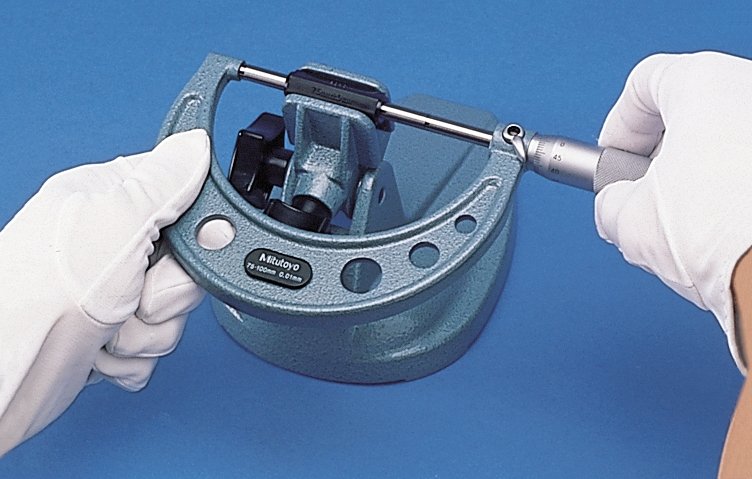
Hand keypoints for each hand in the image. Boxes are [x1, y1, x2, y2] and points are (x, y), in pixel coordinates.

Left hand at [0, 129, 210, 455]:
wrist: (13, 367)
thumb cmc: (43, 291)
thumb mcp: (118, 219)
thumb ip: (165, 182)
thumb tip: (195, 142)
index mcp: (107, 200)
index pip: (178, 195)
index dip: (193, 224)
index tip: (185, 244)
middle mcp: (109, 244)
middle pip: (185, 262)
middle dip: (170, 289)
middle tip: (137, 290)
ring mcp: (109, 291)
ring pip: (174, 309)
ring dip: (149, 327)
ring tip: (110, 324)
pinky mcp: (110, 333)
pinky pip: (154, 343)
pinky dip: (133, 354)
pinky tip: (102, 347)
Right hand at [596, 52, 751, 372]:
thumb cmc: (725, 235)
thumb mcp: (629, 219)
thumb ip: (611, 201)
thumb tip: (618, 208)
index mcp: (706, 82)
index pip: (645, 84)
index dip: (617, 125)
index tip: (612, 157)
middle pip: (693, 111)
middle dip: (662, 156)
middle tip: (644, 195)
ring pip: (732, 140)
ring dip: (703, 175)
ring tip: (687, 222)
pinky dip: (741, 191)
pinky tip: (727, 230)